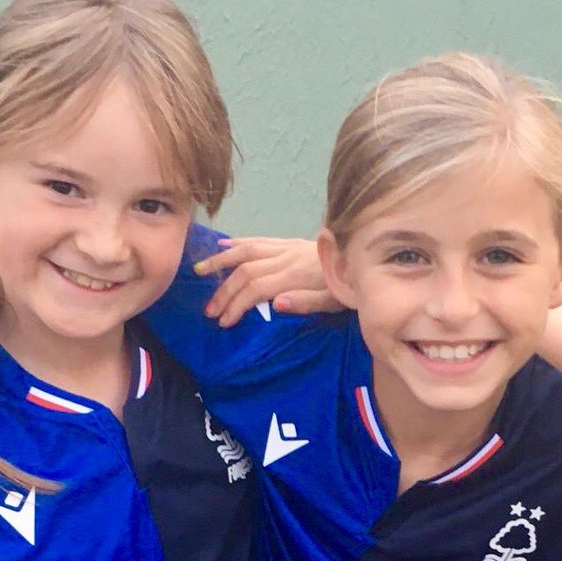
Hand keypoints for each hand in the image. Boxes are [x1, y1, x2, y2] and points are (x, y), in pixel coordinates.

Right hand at [194, 236, 342, 326]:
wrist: (362, 256)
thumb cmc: (350, 285)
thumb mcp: (334, 301)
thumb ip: (306, 302)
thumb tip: (275, 304)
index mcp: (294, 274)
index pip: (256, 288)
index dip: (236, 304)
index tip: (223, 321)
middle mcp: (285, 257)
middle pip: (245, 271)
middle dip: (224, 291)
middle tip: (209, 311)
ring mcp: (286, 247)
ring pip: (246, 250)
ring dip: (221, 261)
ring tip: (199, 271)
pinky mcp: (289, 242)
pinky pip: (258, 239)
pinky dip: (238, 242)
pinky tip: (222, 245)